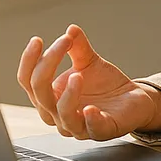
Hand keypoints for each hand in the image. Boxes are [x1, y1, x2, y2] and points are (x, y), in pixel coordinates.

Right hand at [17, 24, 156, 140]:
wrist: (132, 100)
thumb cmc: (104, 85)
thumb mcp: (90, 62)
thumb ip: (79, 48)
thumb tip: (71, 29)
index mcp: (49, 97)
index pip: (28, 80)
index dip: (30, 60)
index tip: (38, 40)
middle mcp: (57, 114)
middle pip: (40, 94)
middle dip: (48, 66)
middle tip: (64, 43)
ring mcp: (78, 126)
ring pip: (63, 114)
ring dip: (68, 95)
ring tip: (77, 75)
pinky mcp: (101, 131)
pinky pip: (91, 129)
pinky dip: (90, 120)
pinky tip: (91, 108)